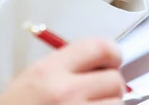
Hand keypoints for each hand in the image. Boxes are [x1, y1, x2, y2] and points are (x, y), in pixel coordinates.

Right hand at [0, 38, 125, 104]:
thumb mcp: (32, 79)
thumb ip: (66, 66)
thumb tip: (102, 63)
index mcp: (49, 71)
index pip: (100, 47)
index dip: (112, 54)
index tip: (112, 61)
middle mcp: (64, 92)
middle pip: (114, 80)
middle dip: (110, 86)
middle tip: (98, 92)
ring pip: (116, 104)